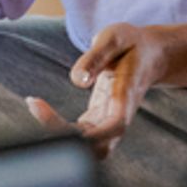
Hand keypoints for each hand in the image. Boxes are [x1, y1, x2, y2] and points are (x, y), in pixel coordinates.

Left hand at [26, 22, 166, 158]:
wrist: (150, 55)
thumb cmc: (133, 45)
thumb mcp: (115, 38)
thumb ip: (95, 56)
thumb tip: (78, 80)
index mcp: (127, 98)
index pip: (112, 128)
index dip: (87, 134)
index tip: (59, 116)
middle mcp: (119, 117)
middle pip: (95, 148)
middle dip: (64, 139)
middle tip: (36, 105)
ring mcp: (108, 123)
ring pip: (84, 148)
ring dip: (57, 135)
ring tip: (35, 104)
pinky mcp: (97, 122)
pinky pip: (76, 135)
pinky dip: (55, 126)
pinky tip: (39, 104)